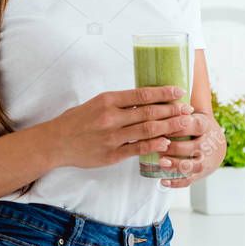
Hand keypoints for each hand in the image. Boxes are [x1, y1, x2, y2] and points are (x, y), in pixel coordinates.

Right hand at [49, 85, 195, 169]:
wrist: (56, 142)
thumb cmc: (75, 121)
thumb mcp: (95, 103)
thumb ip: (118, 103)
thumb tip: (144, 99)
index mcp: (107, 100)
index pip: (141, 94)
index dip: (163, 93)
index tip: (179, 91)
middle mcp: (111, 117)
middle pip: (149, 112)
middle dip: (172, 110)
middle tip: (188, 109)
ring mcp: (112, 137)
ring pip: (147, 130)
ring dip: (169, 127)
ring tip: (184, 124)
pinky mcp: (111, 154)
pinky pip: (137, 149)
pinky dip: (153, 145)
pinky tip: (166, 143)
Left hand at [156, 111, 225, 187]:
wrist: (214, 140)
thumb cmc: (193, 123)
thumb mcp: (189, 111)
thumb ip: (174, 106)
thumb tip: (153, 93)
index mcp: (205, 125)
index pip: (194, 125)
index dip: (178, 126)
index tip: (161, 125)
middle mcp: (209, 144)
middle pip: (195, 147)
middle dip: (175, 147)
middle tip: (158, 145)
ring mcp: (207, 160)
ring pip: (194, 165)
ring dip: (177, 165)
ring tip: (161, 162)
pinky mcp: (201, 173)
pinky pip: (190, 180)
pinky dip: (176, 182)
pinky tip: (163, 181)